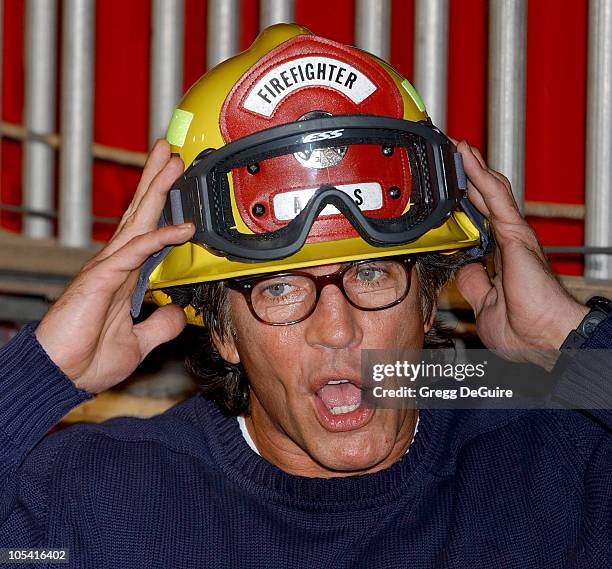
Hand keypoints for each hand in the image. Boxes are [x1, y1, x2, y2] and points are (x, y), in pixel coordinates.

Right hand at [35, 140, 194, 392]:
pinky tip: (182, 227)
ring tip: (170, 161)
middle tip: (171, 153)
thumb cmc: (87, 360)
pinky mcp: (101, 277)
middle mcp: (116, 265)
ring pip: (138, 220)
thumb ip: (159, 324)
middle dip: (157, 182)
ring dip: (157, 190)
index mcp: (125, 276)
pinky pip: (135, 252)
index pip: (147, 233)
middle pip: (141, 214)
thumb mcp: (138, 341)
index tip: (178, 188)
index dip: (162, 209)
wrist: (59, 377)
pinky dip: (160, 237)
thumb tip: (177, 313)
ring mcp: (107, 268)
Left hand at [454, 141, 587, 368]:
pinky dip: (480, 176)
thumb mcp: (485, 304)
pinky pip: (495, 198)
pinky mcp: (516, 234)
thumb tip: (464, 269)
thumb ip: (474, 282)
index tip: (450, 193)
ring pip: (491, 192)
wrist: (545, 337)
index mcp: (503, 259)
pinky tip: (467, 158)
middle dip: (469, 179)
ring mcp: (515, 236)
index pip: (481, 222)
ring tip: (458, 148)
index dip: (466, 205)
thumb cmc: (525, 330)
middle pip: (486, 200)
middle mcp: (511, 242)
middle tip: (453, 157)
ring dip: (473, 169)